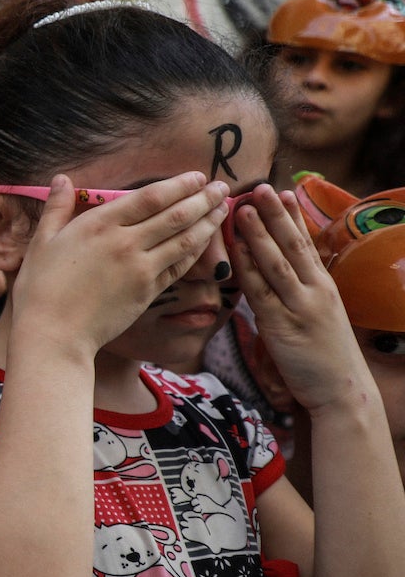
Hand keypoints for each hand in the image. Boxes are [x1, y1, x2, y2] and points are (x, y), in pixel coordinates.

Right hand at [7, 173, 228, 355]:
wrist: (54, 334)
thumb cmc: (40, 288)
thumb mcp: (42, 242)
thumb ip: (56, 208)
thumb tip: (61, 179)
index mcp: (99, 225)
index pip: (150, 197)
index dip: (178, 184)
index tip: (196, 176)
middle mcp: (126, 242)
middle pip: (176, 214)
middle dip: (203, 198)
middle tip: (221, 186)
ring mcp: (141, 268)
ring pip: (185, 238)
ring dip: (208, 221)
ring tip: (222, 208)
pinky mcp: (149, 291)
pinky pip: (180, 265)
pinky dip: (197, 250)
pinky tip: (206, 241)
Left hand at [229, 185, 370, 412]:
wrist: (340, 390)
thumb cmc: (324, 354)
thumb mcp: (318, 314)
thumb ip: (300, 292)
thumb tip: (279, 272)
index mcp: (324, 285)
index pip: (307, 243)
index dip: (293, 217)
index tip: (283, 191)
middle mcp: (315, 290)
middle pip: (292, 245)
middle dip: (275, 215)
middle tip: (260, 186)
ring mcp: (299, 307)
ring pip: (275, 263)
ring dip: (258, 234)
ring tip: (243, 208)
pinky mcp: (281, 326)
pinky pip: (260, 292)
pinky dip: (247, 269)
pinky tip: (235, 251)